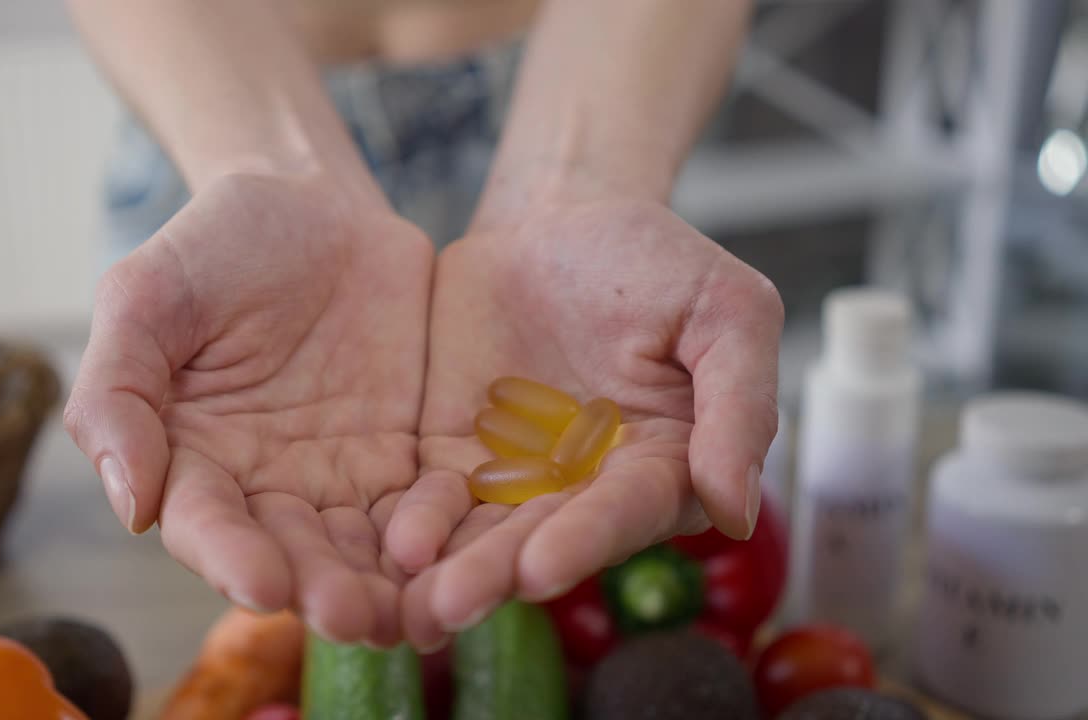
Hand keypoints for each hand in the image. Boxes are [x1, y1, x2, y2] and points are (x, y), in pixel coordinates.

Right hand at [63, 174, 433, 645]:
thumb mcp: (146, 297)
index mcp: (194, 459)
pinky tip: (465, 552)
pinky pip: (428, 505)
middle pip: (292, 553)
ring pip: (363, 549)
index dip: (232, 558)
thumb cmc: (216, 245)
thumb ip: (119, 393)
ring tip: (413, 611)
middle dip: (322, 589)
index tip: (265, 585)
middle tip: (353, 616)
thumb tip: (130, 504)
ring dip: (386, 585)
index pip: (207, 525)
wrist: (314, 202)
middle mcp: (266, 485)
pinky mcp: (406, 456)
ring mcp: (340, 476)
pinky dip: (443, 533)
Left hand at [385, 190, 782, 648]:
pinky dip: (409, 525)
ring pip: (480, 535)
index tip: (541, 568)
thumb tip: (736, 511)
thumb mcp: (724, 309)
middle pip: (542, 539)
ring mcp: (516, 480)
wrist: (556, 218)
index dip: (585, 540)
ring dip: (445, 571)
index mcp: (664, 466)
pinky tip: (381, 547)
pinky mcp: (453, 458)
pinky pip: (429, 498)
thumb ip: (739, 404)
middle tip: (450, 606)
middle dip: (496, 574)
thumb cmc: (653, 260)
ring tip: (408, 602)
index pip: (625, 511)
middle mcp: (588, 490)